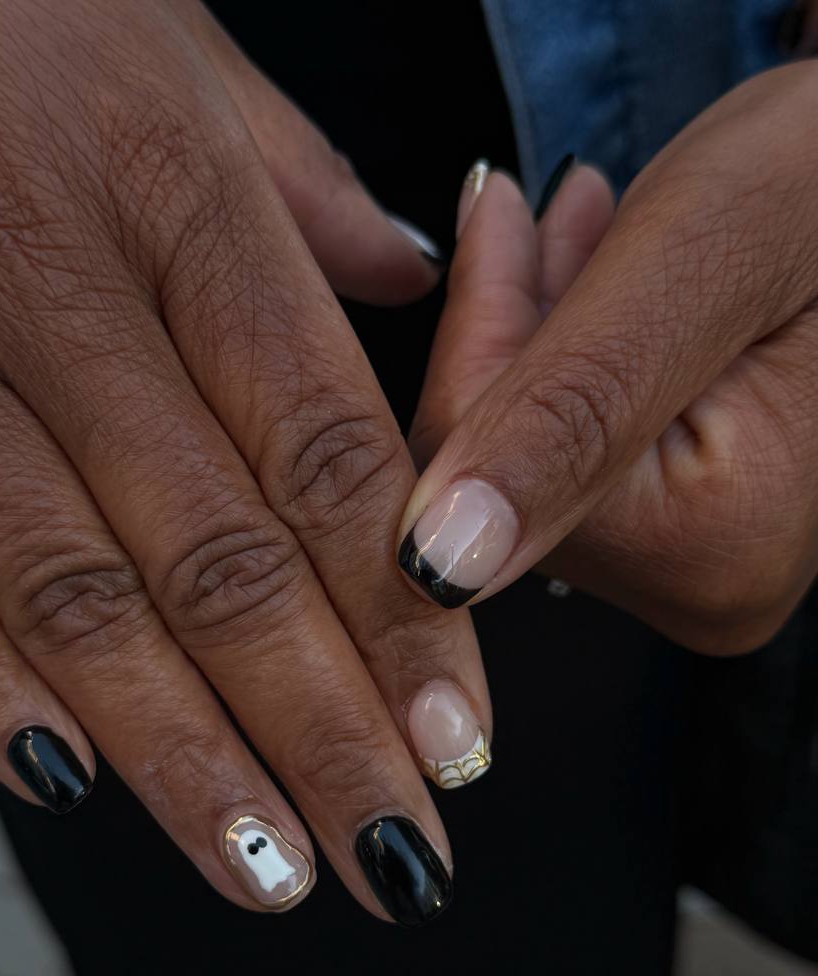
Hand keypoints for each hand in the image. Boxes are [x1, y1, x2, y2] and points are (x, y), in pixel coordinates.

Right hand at [0, 0, 490, 924]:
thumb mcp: (171, 42)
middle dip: (322, 733)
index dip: (404, 614)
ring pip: (75, 596)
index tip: (460, 744)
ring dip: (179, 755)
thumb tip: (417, 274)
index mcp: (177, 203)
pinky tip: (67, 783)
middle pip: (222, 562)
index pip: (326, 455)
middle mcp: (60, 295)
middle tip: (399, 864)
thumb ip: (296, 180)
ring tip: (269, 873)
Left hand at [398, 64, 817, 655]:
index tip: (499, 219)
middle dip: (514, 333)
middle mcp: (706, 586)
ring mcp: (702, 563)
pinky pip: (581, 450)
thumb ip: (570, 406)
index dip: (480, 337)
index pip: (488, 478)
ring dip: (541, 331)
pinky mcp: (696, 527)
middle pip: (512, 476)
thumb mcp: (700, 257)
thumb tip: (436, 560)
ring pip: (537, 456)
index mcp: (712, 549)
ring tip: (582, 224)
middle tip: (536, 214)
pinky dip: (576, 356)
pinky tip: (604, 274)